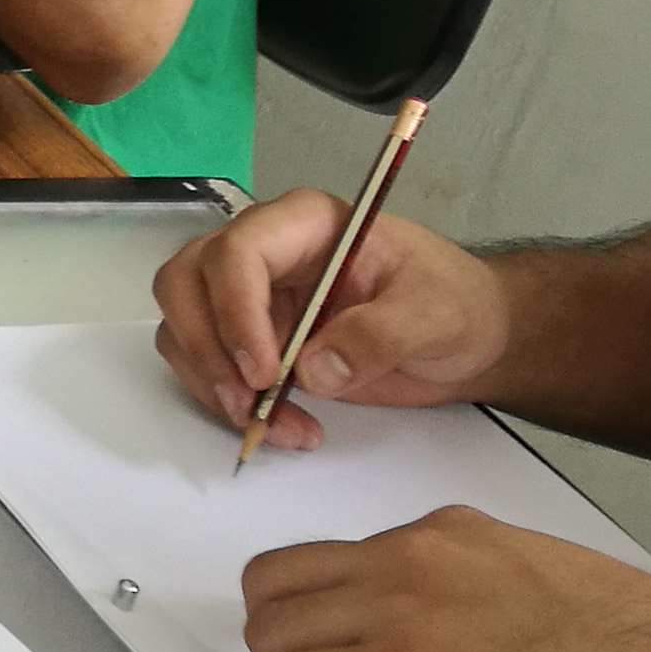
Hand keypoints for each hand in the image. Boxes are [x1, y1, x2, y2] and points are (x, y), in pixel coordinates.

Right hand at [153, 194, 510, 452]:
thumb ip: (380, 334)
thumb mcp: (436, 314)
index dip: (237, 310)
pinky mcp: (248, 337)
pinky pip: (206, 363)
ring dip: (211, 381)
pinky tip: (283, 427)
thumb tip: (313, 372)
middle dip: (205, 347)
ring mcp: (250, 294)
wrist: (467, 337)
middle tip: (248, 402)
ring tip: (271, 425)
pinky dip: (225, 401)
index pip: (238, 251)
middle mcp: (263, 250)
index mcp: (305, 224)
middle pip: (185, 281)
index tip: (265, 374)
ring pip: (183, 325)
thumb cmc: (457, 306)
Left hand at [243, 507, 650, 651]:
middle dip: (287, 643)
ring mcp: (398, 608)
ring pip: (271, 633)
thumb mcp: (539, 588)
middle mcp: (410, 557)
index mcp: (448, 535)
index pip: (338, 558)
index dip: (333, 617)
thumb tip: (453, 638)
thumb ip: (477, 595)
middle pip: (279, 583)